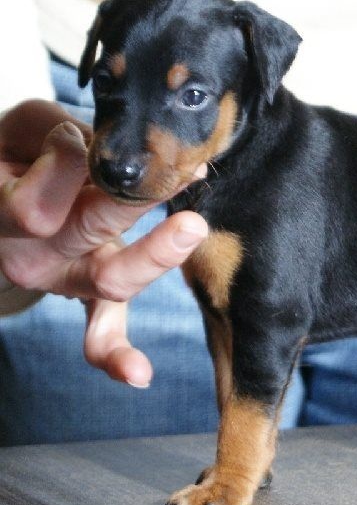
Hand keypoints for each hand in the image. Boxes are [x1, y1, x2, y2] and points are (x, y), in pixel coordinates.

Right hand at [0, 100, 208, 386]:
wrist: (5, 194)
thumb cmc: (20, 154)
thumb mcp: (25, 129)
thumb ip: (58, 134)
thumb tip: (106, 150)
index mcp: (8, 209)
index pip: (40, 194)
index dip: (69, 164)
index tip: (88, 139)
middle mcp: (34, 253)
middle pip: (88, 228)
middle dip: (136, 199)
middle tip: (182, 173)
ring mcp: (65, 281)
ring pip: (110, 279)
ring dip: (154, 254)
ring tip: (191, 226)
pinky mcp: (91, 298)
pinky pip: (99, 335)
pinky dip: (115, 356)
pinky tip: (138, 375)